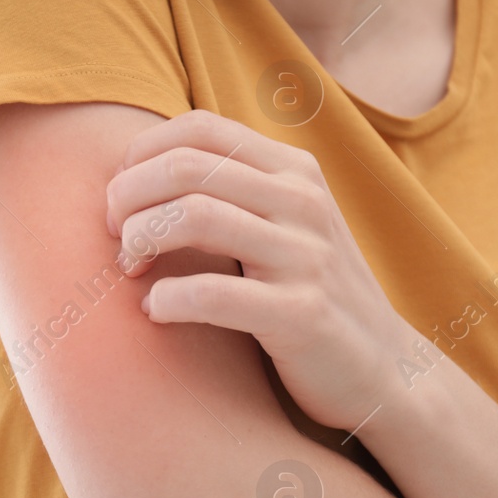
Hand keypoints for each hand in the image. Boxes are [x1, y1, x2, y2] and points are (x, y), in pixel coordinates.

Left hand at [105, 109, 412, 428]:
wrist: (382, 369)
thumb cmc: (305, 293)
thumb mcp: (281, 224)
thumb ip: (232, 189)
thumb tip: (137, 169)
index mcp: (294, 170)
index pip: (199, 128)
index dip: (142, 155)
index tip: (121, 197)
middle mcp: (303, 202)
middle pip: (185, 167)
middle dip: (127, 198)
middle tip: (116, 237)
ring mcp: (306, 256)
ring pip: (194, 216)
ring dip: (140, 241)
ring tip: (130, 269)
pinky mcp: (301, 314)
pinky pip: (211, 293)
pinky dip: (165, 300)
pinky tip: (155, 311)